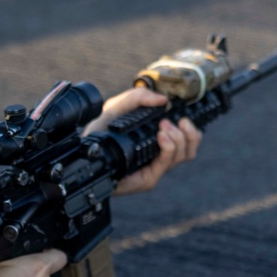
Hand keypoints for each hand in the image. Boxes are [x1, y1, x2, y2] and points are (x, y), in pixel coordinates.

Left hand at [82, 87, 202, 195]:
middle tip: (175, 121)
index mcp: (157, 140)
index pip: (187, 138)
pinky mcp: (148, 178)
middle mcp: (159, 155)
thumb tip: (162, 99)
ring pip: (183, 156)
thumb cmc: (99, 133)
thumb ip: (138, 98)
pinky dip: (168, 149)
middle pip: (190, 149)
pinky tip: (161, 137)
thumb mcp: (117, 107)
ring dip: (179, 139)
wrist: (84, 154)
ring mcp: (155, 168)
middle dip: (190, 134)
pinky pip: (166, 163)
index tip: (185, 116)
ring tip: (164, 128)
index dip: (192, 129)